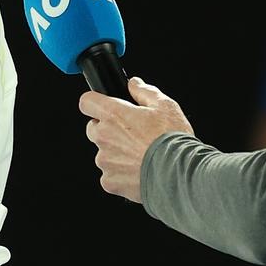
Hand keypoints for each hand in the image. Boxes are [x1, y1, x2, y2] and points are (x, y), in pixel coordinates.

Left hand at [79, 77, 193, 202]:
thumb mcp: (164, 105)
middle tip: (129, 134)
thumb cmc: (172, 139)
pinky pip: (109, 175)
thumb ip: (144, 91)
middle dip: (106, 130)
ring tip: (139, 155)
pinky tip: (138, 170)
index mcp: (114, 115)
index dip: (94, 103)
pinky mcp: (110, 181)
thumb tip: (134, 84)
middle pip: (93, 128)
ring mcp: (105, 161)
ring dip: (115, 153)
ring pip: (102, 153)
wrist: (178, 173)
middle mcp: (104, 137)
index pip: (87, 101)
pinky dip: (120, 173)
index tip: (102, 107)